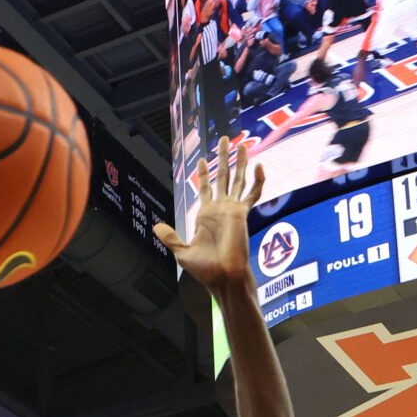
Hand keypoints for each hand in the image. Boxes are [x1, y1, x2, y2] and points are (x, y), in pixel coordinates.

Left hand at [154, 137, 264, 293]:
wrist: (223, 277)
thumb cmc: (206, 270)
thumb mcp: (182, 252)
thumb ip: (170, 237)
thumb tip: (156, 227)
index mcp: (206, 215)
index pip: (205, 188)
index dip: (203, 173)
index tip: (202, 159)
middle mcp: (221, 209)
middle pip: (223, 177)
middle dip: (223, 158)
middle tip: (225, 139)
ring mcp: (233, 209)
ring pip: (238, 179)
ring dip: (239, 161)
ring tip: (241, 144)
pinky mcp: (242, 213)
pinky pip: (253, 194)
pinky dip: (258, 180)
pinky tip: (260, 166)